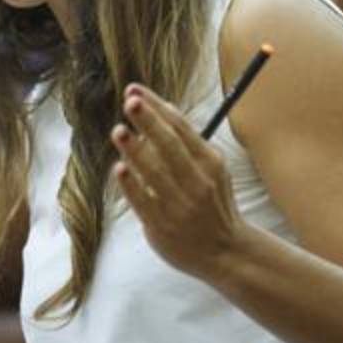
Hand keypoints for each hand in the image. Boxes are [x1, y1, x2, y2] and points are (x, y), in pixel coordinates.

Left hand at [110, 84, 245, 281]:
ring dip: (135, 151)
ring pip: (155, 173)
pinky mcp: (162, 225)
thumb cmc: (211, 202)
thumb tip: (160, 107)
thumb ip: (187, 141)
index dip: (157, 107)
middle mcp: (197, 181)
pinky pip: (144, 202)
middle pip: (170, 146)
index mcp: (210, 162)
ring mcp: (179, 205)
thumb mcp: (211, 169)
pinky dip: (131, 185)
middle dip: (149, 122)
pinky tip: (119, 169)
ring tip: (118, 131)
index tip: (135, 91)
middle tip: (130, 102)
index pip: (181, 127)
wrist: (225, 251)